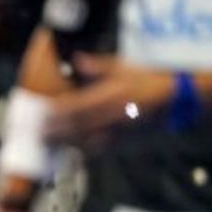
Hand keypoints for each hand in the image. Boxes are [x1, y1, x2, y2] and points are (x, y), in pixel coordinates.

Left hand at [45, 53, 174, 141]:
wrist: (171, 94)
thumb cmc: (144, 77)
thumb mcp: (122, 66)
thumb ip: (97, 65)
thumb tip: (77, 59)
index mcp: (110, 93)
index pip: (80, 104)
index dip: (61, 111)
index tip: (45, 113)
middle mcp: (111, 112)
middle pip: (80, 124)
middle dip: (59, 130)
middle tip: (40, 135)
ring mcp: (117, 126)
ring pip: (88, 137)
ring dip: (68, 142)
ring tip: (51, 145)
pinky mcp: (123, 135)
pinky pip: (101, 145)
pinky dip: (86, 150)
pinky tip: (74, 153)